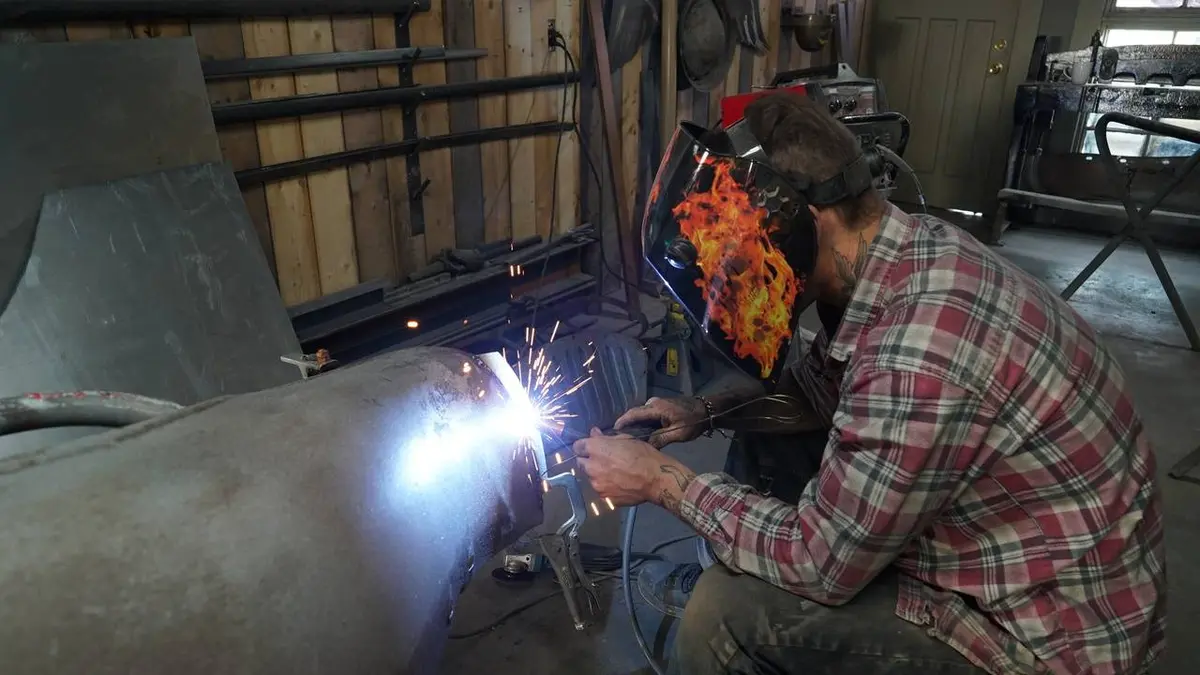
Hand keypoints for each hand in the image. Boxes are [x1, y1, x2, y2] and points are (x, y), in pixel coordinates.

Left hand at [574, 428, 695, 508]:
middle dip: (589, 461)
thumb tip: (594, 433)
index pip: (576, 446)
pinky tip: (620, 484)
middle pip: (581, 463)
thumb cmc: (643, 455)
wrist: (656, 479)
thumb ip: (606, 437)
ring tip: (616, 474)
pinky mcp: (604, 497)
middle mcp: (591, 467)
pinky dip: (607, 487)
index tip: (590, 448)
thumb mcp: (626, 439)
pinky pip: (601, 490)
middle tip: (605, 462)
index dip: (583, 447)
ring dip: (598, 475)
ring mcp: (597, 484)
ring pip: (591, 478)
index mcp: (595, 449)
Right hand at [614, 396, 707, 448]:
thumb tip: (645, 447)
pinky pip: (646, 415)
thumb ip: (660, 439)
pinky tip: (639, 433)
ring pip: (640, 415)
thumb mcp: (677, 433)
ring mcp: (657, 404)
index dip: (622, 422)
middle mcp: (653, 403)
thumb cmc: (693, 421)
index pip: (634, 414)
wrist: (706, 410)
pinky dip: (641, 423)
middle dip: (625, 425)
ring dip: (633, 424)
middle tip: (617, 438)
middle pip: (635, 414)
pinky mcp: (660, 407)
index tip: (612, 431)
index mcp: (656, 407)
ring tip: (625, 438)